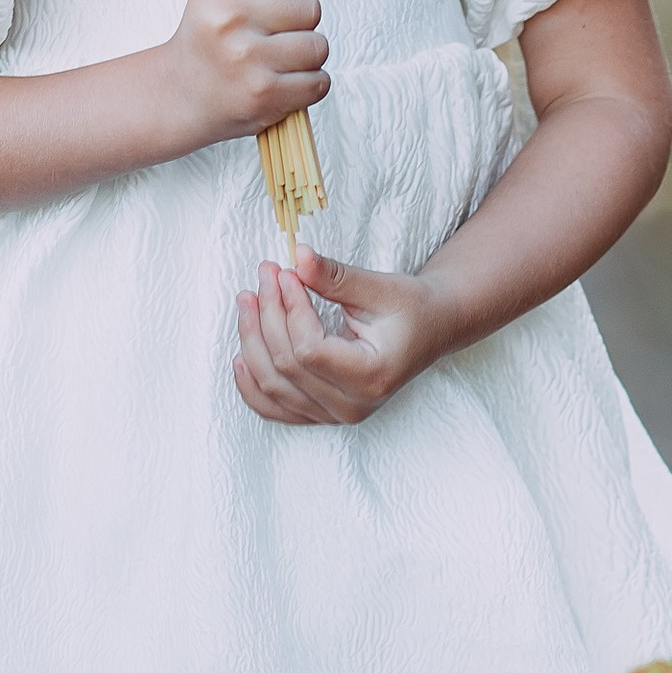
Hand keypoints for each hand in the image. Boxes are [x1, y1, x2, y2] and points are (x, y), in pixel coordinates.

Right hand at [166, 0, 328, 151]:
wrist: (182, 94)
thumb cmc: (210, 37)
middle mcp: (228, 20)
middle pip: (310, 6)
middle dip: (299, 22)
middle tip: (268, 34)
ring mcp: (247, 59)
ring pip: (318, 46)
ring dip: (305, 56)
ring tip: (274, 59)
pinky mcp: (265, 95)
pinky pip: (319, 81)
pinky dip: (307, 84)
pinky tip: (279, 82)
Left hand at [233, 249, 443, 427]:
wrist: (431, 330)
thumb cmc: (411, 309)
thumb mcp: (380, 287)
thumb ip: (336, 276)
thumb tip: (298, 255)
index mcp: (372, 377)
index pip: (309, 350)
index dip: (289, 309)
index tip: (285, 272)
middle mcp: (353, 407)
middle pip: (286, 366)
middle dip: (266, 315)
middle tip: (264, 275)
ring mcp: (335, 417)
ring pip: (273, 387)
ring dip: (252, 342)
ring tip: (247, 302)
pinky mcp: (322, 415)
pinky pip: (274, 409)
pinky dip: (252, 385)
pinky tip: (240, 357)